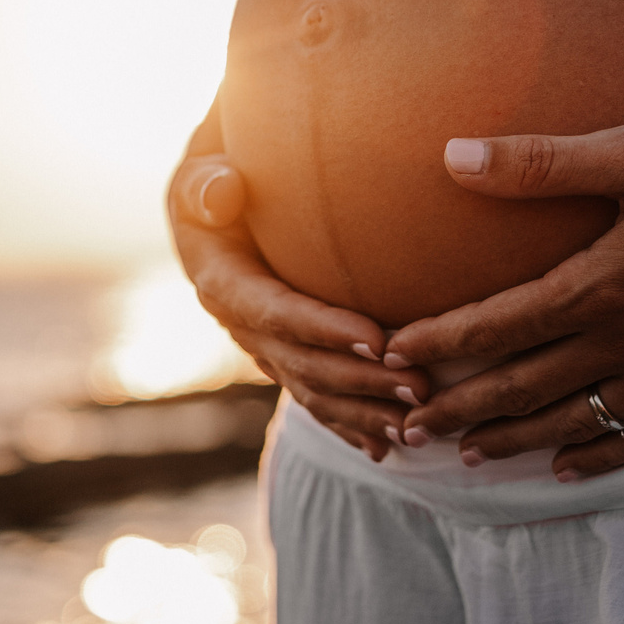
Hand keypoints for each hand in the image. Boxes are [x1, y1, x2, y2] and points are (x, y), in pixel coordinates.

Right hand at [167, 153, 428, 461]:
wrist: (211, 206)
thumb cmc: (218, 177)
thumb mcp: (202, 173)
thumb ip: (207, 184)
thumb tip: (221, 194)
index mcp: (223, 283)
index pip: (276, 312)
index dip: (324, 330)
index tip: (378, 338)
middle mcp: (240, 325)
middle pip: (303, 363)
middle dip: (361, 380)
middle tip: (421, 386)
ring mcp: (262, 347)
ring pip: (312, 391)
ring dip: (362, 411)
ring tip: (415, 424)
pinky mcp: (283, 357)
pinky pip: (314, 397)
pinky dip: (348, 425)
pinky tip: (385, 450)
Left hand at [389, 118, 623, 478]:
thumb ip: (543, 161)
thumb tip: (453, 157)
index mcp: (603, 286)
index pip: (497, 326)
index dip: (439, 344)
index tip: (391, 355)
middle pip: (524, 387)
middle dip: (459, 410)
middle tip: (404, 429)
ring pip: (577, 420)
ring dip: (514, 439)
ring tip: (466, 455)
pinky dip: (601, 455)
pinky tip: (569, 466)